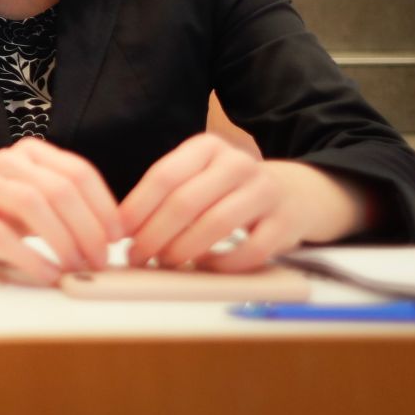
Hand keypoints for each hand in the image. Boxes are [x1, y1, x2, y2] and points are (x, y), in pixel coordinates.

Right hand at [0, 137, 121, 284]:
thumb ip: (69, 208)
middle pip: (59, 189)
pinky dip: (29, 256)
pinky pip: (1, 233)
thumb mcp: (37, 200)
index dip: (104, 205)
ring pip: (32, 204)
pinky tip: (47, 274)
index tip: (117, 237)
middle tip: (100, 260)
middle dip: (87, 228)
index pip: (78, 172)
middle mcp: (9, 161)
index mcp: (32, 153)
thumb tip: (114, 235)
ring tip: (76, 268)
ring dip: (62, 240)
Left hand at [119, 134, 363, 272]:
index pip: (163, 176)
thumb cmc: (230, 190)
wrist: (296, 193)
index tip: (119, 233)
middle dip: (154, 234)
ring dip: (184, 250)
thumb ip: (166, 195)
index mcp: (206, 147)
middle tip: (137, 257)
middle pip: (185, 201)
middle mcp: (236, 162)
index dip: (137, 208)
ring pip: (215, 224)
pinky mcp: (285, 222)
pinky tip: (206, 266)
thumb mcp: (199, 177)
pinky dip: (222, 263)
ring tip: (167, 263)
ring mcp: (263, 190)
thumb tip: (123, 228)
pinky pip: (249, 250)